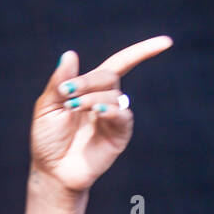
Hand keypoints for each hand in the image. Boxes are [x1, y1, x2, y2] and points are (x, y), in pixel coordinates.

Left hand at [30, 36, 173, 193]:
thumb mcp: (47, 107)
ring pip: (114, 96)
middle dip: (87, 81)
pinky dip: (111, 110)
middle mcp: (106, 100)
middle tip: (66, 93)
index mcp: (89, 88)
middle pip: (110, 76)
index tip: (166, 42)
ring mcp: (114, 117)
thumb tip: (70, 54)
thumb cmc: (47, 138)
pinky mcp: (119, 135)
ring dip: (92, 98)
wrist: (52, 170)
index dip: (142, 52)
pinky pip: (123, 117)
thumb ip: (59, 83)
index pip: (120, 63)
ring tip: (72, 107)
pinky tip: (97, 112)